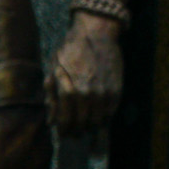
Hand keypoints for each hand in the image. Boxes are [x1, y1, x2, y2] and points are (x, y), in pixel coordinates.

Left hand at [46, 13, 125, 133]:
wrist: (96, 34)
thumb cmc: (70, 51)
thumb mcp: (54, 71)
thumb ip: (53, 97)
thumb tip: (52, 121)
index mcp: (69, 91)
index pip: (67, 121)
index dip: (64, 130)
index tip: (63, 134)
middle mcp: (88, 95)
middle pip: (83, 124)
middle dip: (77, 131)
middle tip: (74, 134)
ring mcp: (104, 94)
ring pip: (98, 121)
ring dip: (91, 127)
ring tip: (85, 127)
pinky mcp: (117, 91)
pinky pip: (110, 113)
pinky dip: (103, 118)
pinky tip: (97, 117)